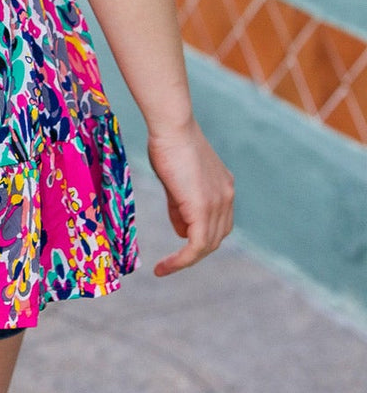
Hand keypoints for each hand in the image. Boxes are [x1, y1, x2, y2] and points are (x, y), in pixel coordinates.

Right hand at [147, 119, 234, 276]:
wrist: (172, 126)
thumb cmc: (168, 143)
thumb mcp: (176, 179)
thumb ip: (181, 205)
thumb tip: (181, 231)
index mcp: (224, 188)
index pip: (217, 223)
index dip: (199, 236)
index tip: (178, 243)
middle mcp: (227, 197)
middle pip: (216, 237)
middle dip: (193, 250)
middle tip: (171, 260)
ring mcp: (218, 204)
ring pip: (207, 245)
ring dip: (187, 258)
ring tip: (166, 266)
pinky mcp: (203, 210)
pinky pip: (197, 245)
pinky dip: (183, 260)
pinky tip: (166, 266)